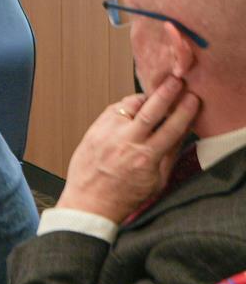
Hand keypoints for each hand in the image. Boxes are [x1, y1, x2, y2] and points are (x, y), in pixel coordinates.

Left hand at [58, 74, 199, 222]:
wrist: (90, 202)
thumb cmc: (124, 195)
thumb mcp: (156, 180)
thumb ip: (169, 154)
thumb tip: (183, 132)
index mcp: (145, 157)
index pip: (171, 128)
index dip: (184, 111)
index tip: (192, 99)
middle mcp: (126, 143)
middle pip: (150, 110)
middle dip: (166, 93)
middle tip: (176, 81)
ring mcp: (108, 134)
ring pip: (129, 106)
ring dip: (145, 98)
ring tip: (156, 95)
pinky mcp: (94, 130)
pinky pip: (114, 110)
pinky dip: (126, 107)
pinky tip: (134, 109)